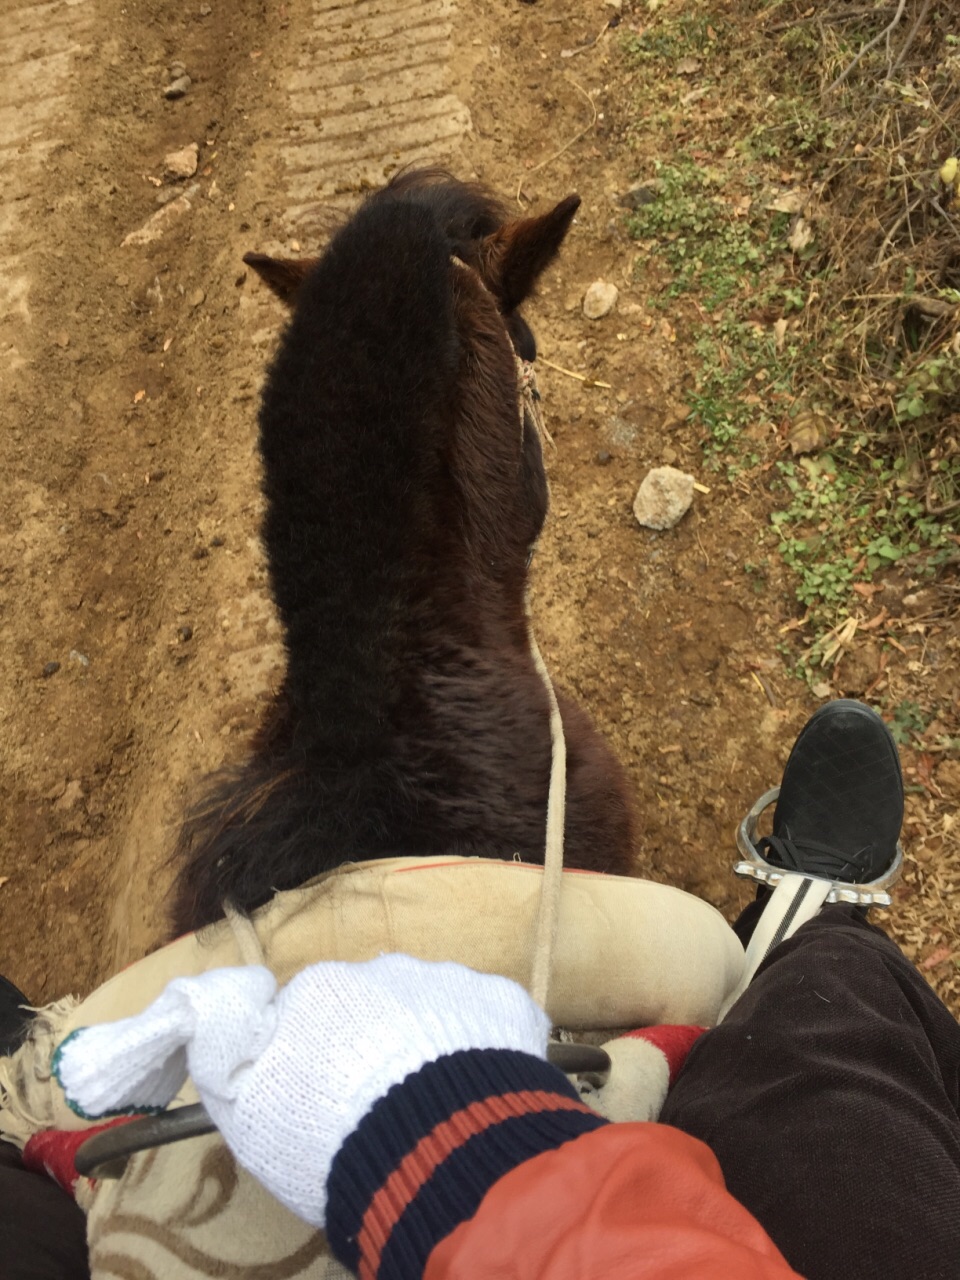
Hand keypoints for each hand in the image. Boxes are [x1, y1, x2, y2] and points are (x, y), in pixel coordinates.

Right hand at [55, 955, 548, 1225]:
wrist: (434, 1155)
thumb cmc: (329, 1144)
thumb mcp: (247, 1114)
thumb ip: (227, 1057)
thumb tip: (208, 1018)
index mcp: (318, 990)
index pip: (310, 1012)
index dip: (315, 1054)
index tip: (323, 1095)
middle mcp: (382, 969)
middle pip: (372, 1004)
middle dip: (375, 1044)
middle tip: (380, 1109)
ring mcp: (447, 980)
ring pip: (432, 1011)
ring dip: (430, 1047)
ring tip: (435, 1109)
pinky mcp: (503, 1001)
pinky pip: (488, 1020)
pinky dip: (486, 1051)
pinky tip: (481, 1097)